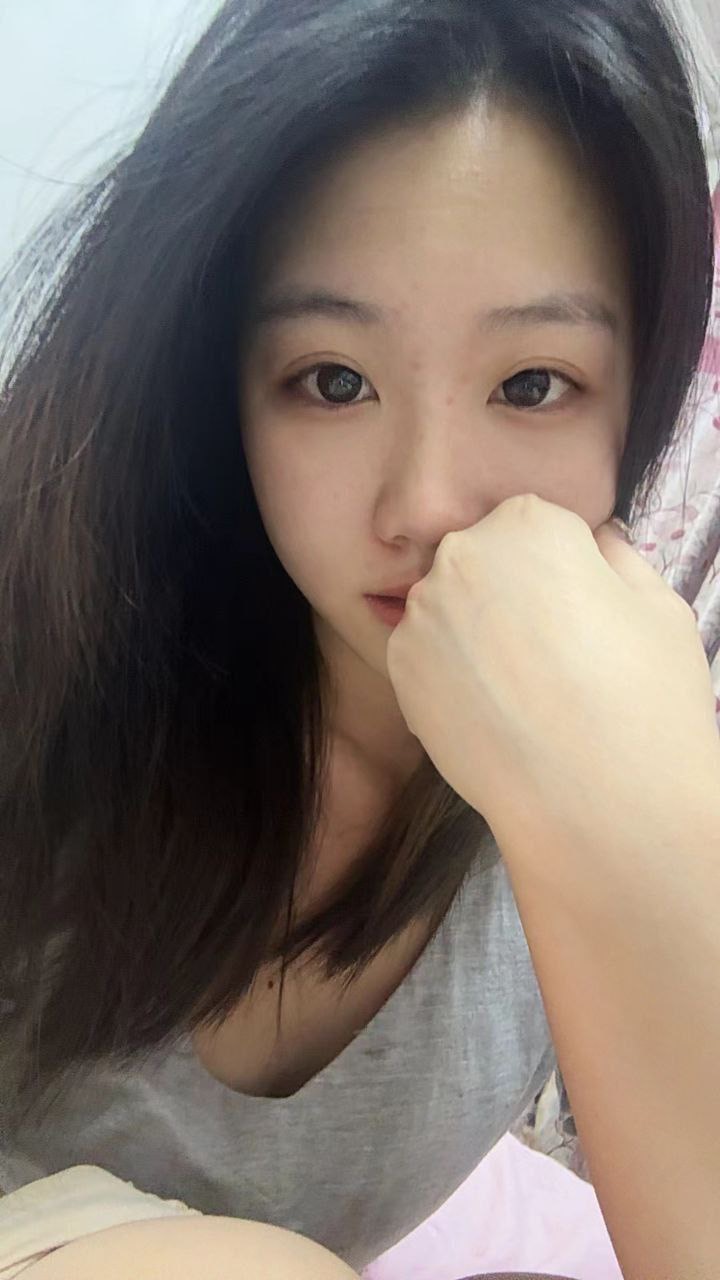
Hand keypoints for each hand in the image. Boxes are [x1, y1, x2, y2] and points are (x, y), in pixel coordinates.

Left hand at [386, 494, 719, 867]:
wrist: (593, 802)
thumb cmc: (642, 699)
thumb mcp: (658, 607)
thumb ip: (618, 557)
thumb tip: (597, 541)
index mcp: (528, 522)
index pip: (538, 526)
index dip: (563, 570)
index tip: (581, 612)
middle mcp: (461, 555)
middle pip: (485, 562)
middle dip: (511, 595)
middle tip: (551, 654)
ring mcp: (423, 613)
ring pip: (451, 608)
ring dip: (477, 633)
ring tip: (523, 691)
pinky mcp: (399, 668)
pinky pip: (426, 654)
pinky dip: (451, 675)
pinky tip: (492, 712)